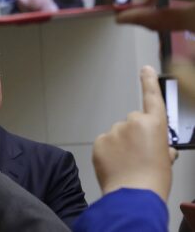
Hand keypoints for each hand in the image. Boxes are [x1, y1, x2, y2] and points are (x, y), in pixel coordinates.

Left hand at [92, 65, 176, 201]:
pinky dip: (108, 152)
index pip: (152, 97)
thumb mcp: (165, 161)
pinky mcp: (100, 141)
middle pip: (131, 123)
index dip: (149, 82)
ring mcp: (114, 131)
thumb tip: (160, 149)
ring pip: (117, 134)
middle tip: (136, 156)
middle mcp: (133, 122)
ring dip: (120, 145)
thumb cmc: (153, 180)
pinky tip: (114, 165)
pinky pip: (105, 143)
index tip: (145, 69)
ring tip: (126, 164)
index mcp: (154, 125)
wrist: (133, 195)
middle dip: (133, 135)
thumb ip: (161, 147)